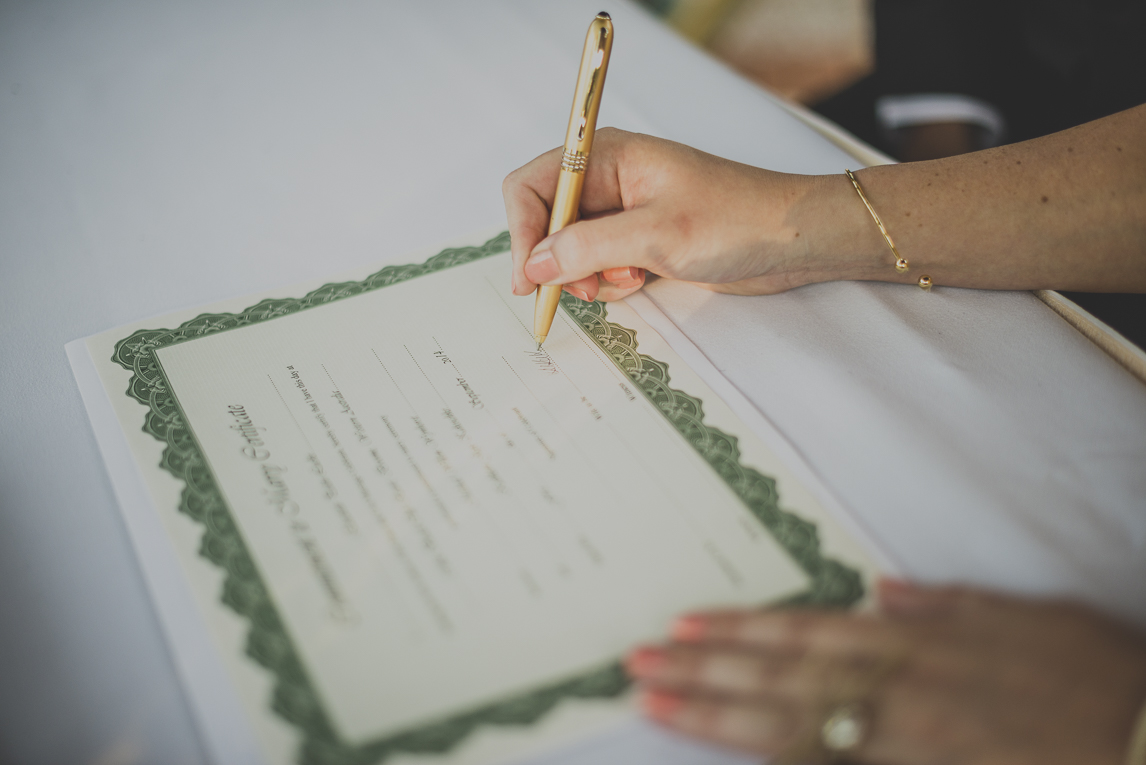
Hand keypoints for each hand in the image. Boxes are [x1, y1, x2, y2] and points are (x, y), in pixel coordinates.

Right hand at [502, 128, 868, 301]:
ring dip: (587, 275)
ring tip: (627, 281)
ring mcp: (624, 211)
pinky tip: (640, 281)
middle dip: (558, 261)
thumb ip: (586, 247)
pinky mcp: (639, 240)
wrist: (793, 240)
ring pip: (570, 249)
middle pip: (547, 221)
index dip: (523, 230)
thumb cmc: (737, 220)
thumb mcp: (655, 235)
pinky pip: (599, 264)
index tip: (528, 276)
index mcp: (608, 156)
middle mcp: (609, 179)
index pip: (534, 185)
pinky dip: (609, 281)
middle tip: (581, 290)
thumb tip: (535, 264)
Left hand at [625, 580, 1145, 763]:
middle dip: (704, 673)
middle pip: (781, 682)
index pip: (806, 635)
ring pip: (793, 732)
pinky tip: (738, 757)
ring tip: (657, 706)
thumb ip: (946, 605)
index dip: (738, 632)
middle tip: (636, 665)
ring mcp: (904, 748)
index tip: (682, 626)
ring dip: (718, 719)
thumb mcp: (1028, 618)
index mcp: (918, 647)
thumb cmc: (1094, 680)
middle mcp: (899, 696)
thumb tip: (879, 590)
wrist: (1145, 746)